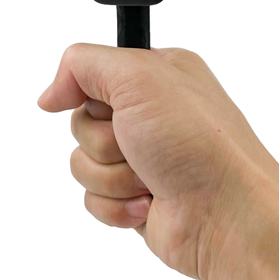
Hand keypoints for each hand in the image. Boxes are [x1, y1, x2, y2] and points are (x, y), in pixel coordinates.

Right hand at [37, 43, 278, 279]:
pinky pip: (93, 198)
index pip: (92, 73)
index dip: (89, 94)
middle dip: (104, 141)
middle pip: (81, 122)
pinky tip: (150, 203)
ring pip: (82, 163)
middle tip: (140, 144)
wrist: (228, 215)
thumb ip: (83, 65)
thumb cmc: (201, 143)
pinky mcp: (137, 197)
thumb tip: (50, 93)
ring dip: (111, 176)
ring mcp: (145, 158)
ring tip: (151, 177)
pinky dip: (116, 205)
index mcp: (157, 75)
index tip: (107, 107)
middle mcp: (151, 113)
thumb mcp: (138, 76)